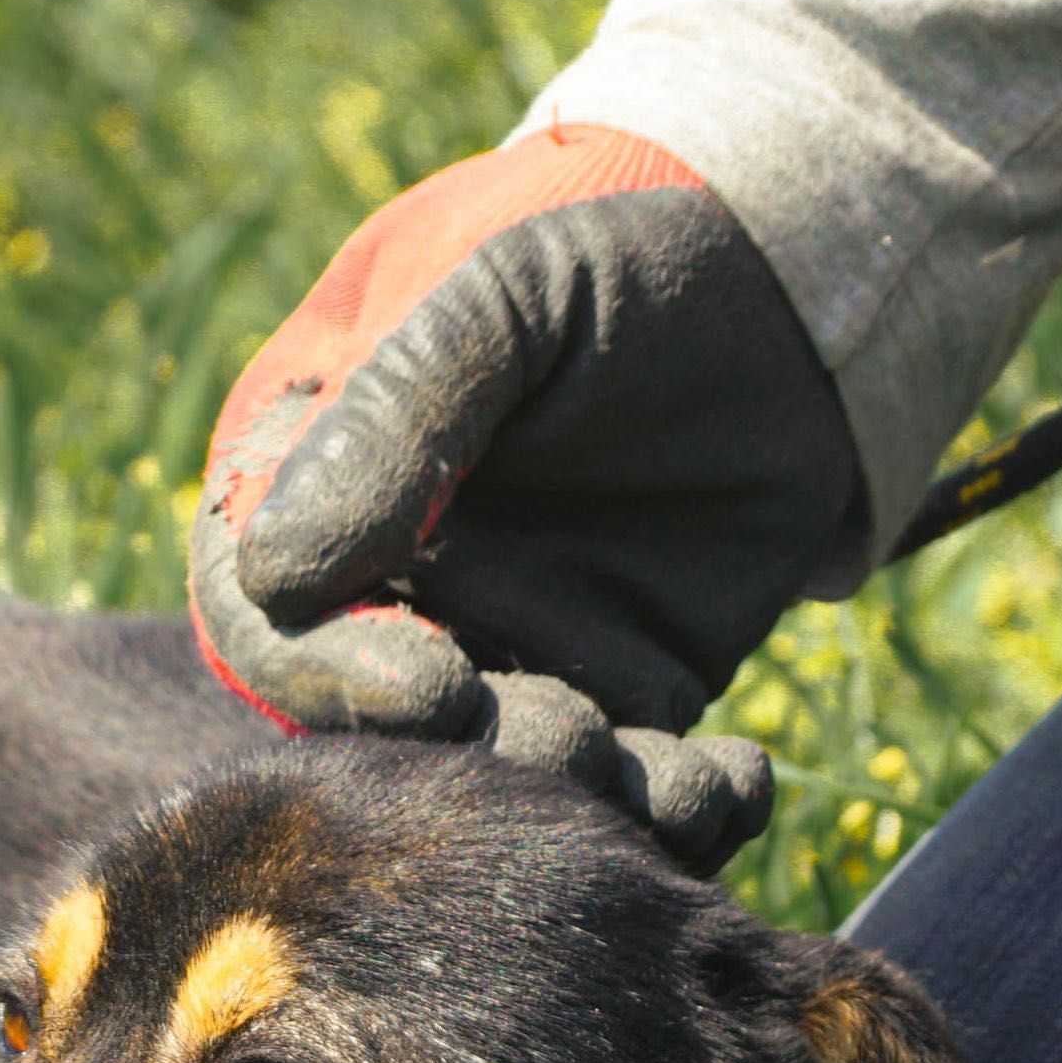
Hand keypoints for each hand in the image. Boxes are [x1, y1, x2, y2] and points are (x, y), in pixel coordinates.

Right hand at [187, 126, 863, 868]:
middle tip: (565, 733)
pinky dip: (676, 809)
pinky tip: (732, 781)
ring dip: (572, 793)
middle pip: (371, 726)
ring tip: (658, 771)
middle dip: (464, 758)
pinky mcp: (623, 690)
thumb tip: (278, 572)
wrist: (797, 278)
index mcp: (313, 487)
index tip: (430, 688)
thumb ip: (398, 416)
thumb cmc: (619, 253)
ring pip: (501, 769)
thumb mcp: (501, 297)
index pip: (264, 614)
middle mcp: (391, 590)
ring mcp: (504, 646)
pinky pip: (627, 783)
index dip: (328, 674)